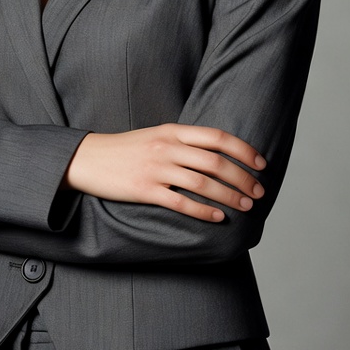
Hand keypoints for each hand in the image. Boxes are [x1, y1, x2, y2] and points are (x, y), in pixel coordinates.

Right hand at [63, 124, 265, 221]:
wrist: (88, 158)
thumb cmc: (126, 149)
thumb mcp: (156, 136)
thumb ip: (184, 142)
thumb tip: (217, 155)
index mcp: (172, 131)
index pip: (217, 137)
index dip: (244, 151)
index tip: (261, 164)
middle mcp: (167, 147)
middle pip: (215, 162)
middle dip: (243, 178)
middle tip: (258, 192)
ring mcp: (156, 168)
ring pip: (203, 183)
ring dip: (229, 196)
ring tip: (245, 206)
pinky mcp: (145, 190)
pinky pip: (181, 202)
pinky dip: (203, 211)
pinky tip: (218, 218)